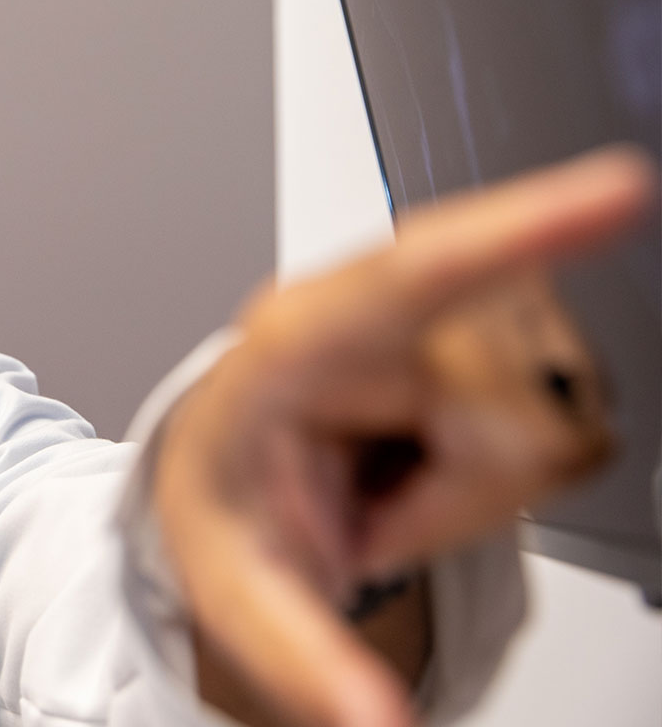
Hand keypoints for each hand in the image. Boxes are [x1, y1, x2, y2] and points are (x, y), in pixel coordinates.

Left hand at [152, 145, 655, 726]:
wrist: (234, 459)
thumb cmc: (232, 494)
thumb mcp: (242, 587)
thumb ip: (308, 659)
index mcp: (297, 337)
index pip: (418, 273)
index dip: (522, 227)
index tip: (616, 187)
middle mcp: (377, 300)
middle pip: (516, 419)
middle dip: (457, 496)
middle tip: (368, 501)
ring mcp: (452, 304)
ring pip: (556, 423)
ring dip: (479, 480)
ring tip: (393, 471)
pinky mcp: (508, 316)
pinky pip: (568, 420)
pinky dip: (505, 464)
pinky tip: (433, 450)